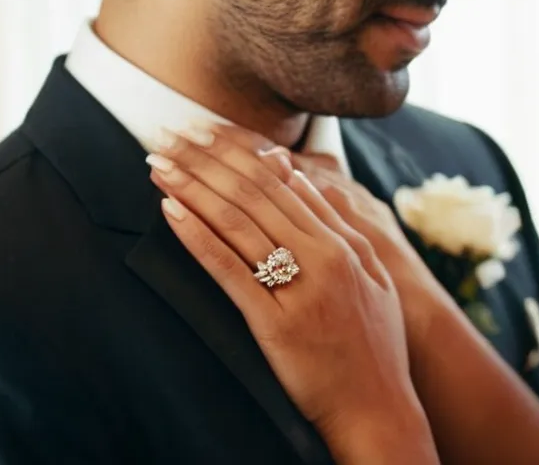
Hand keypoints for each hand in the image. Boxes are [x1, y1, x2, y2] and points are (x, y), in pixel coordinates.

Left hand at [146, 125, 437, 463]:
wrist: (379, 409)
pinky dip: (197, 236)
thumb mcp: (373, 276)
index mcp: (343, 244)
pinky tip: (170, 211)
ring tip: (159, 162)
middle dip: (206, 159)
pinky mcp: (275, 324)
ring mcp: (299, 290)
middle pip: (255, 194)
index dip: (237, 151)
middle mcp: (323, 258)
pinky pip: (229, 270)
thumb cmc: (374, 346)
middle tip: (168, 133)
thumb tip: (299, 177)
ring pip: (238, 223)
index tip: (203, 130)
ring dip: (193, 187)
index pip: (282, 182)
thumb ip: (338, 225)